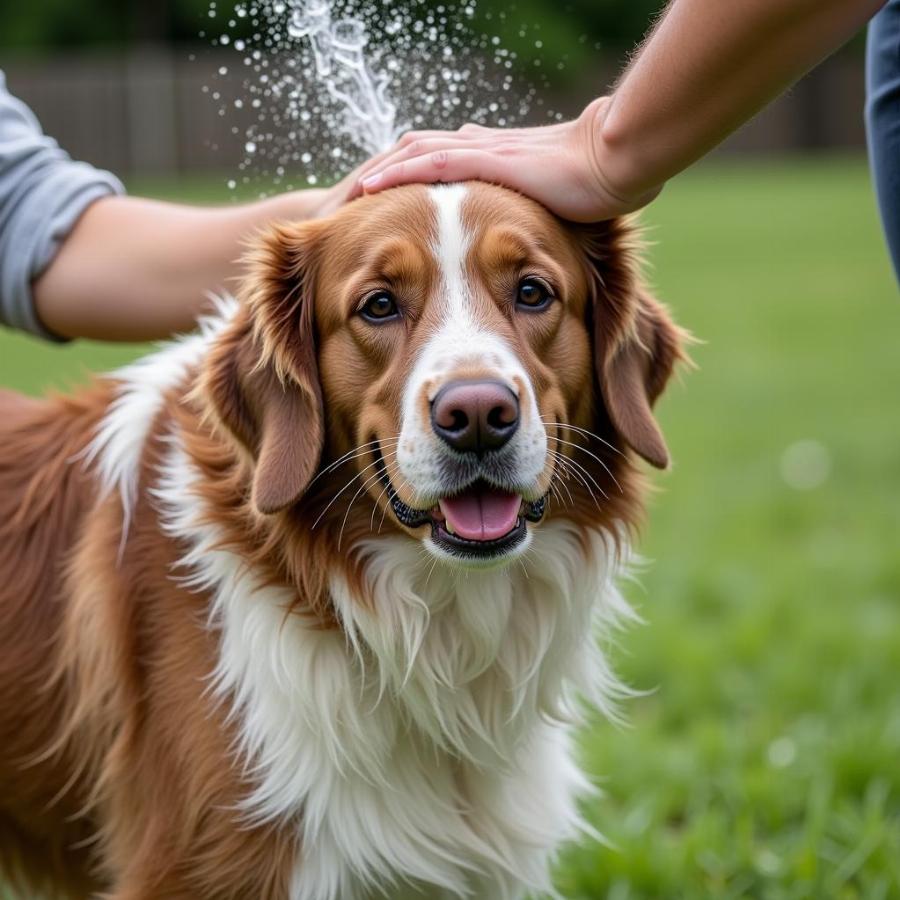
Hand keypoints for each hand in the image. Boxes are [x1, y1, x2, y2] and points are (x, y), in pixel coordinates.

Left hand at [350, 97, 661, 222]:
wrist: (616, 162)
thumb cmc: (593, 185)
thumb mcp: (548, 202)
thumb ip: (525, 213)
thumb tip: (516, 240)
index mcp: (489, 157)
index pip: (432, 161)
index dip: (400, 180)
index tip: (375, 206)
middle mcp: (477, 148)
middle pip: (411, 154)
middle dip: (379, 177)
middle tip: (347, 204)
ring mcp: (480, 152)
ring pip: (412, 155)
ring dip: (378, 176)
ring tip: (345, 199)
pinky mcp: (487, 160)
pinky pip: (430, 163)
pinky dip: (397, 175)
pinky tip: (368, 188)